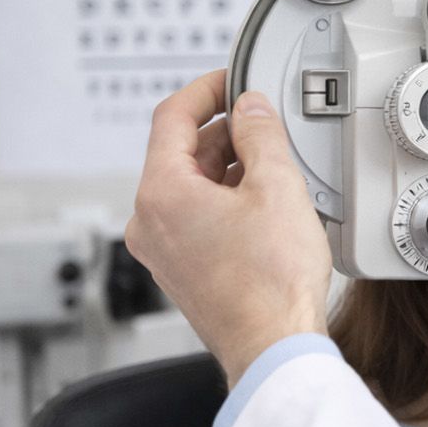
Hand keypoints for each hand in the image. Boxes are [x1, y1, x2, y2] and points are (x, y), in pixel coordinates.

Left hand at [125, 70, 331, 386]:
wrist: (274, 346)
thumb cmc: (272, 283)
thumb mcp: (277, 188)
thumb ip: (261, 135)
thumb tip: (250, 108)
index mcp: (161, 194)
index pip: (171, 117)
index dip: (206, 90)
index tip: (231, 79)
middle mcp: (150, 223)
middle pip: (181, 153)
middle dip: (224, 133)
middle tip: (264, 122)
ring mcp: (164, 251)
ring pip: (191, 188)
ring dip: (229, 169)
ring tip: (274, 166)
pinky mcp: (184, 272)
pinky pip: (198, 218)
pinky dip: (227, 200)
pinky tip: (266, 206)